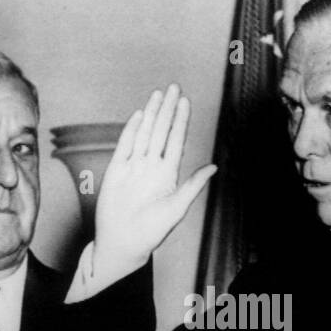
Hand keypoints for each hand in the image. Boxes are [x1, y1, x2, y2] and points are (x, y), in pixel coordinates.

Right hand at [91, 84, 216, 276]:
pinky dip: (131, 130)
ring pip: (144, 133)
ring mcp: (134, 167)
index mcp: (168, 174)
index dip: (181, 121)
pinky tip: (139, 115)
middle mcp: (152, 167)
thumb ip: (193, 185)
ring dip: (152, 114)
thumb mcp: (177, 208)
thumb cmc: (151, 232)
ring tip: (158, 94)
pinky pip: (125, 145)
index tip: (185, 102)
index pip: (176, 141)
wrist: (122, 243)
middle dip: (167, 109)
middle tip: (174, 87)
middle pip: (161, 131)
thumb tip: (214, 167)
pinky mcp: (116, 170)